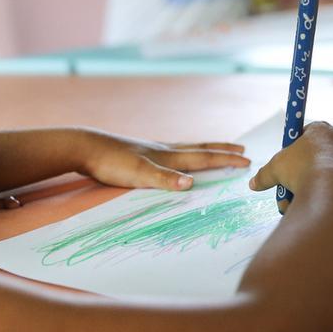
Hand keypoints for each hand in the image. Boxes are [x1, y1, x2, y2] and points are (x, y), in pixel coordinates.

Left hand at [76, 130, 249, 190]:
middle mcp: (163, 150)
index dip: (226, 159)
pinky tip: (176, 157)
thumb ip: (164, 180)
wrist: (85, 147)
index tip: (247, 160)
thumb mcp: (138, 174)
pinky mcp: (139, 152)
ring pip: (186, 148)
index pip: (203, 157)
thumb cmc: (111, 163)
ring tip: (215, 149)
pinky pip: (171, 152)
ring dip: (204, 149)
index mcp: (168, 156)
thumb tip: (191, 184)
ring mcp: (152, 150)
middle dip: (222, 150)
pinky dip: (183, 153)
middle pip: (199, 148)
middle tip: (241, 149)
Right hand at [248, 122, 332, 212]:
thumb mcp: (275, 169)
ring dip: (308, 186)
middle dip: (299, 171)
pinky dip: (323, 194)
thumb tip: (253, 184)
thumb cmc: (302, 171)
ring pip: (324, 173)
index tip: (286, 158)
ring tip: (296, 200)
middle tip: (288, 183)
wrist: (332, 193)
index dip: (294, 145)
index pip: (307, 131)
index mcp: (322, 130)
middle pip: (315, 154)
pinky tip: (312, 205)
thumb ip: (264, 175)